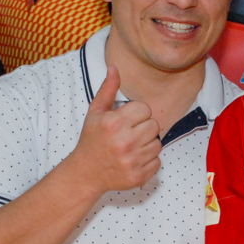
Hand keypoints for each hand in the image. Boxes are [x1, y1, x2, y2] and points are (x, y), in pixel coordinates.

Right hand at [71, 66, 161, 193]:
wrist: (86, 172)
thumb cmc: (92, 139)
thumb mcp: (96, 112)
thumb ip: (108, 90)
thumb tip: (114, 67)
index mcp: (114, 123)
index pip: (145, 109)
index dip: (137, 114)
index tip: (126, 121)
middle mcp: (124, 142)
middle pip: (154, 125)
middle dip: (144, 128)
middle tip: (129, 134)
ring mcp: (132, 161)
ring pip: (158, 144)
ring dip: (147, 144)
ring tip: (131, 147)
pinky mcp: (139, 176)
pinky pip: (157, 162)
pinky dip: (148, 161)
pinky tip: (133, 159)